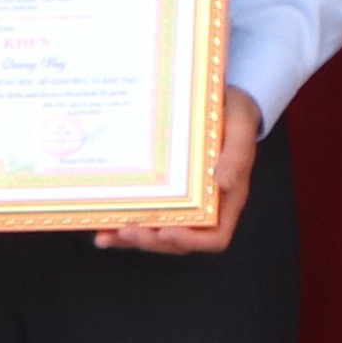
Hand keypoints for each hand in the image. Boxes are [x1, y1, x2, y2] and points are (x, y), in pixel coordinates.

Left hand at [101, 92, 258, 252]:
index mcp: (227, 200)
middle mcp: (204, 207)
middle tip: (128, 231)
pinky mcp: (163, 191)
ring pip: (156, 233)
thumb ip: (237, 154)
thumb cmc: (235, 116)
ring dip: (131, 239)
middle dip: (151, 241)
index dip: (191, 242)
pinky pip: (143, 214)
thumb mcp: (241, 128)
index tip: (167, 231)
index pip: (215, 238)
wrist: (222, 100)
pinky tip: (101, 227)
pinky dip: (121, 224)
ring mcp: (181, 201)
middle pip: (178, 240)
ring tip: (106, 236)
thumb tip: (226, 182)